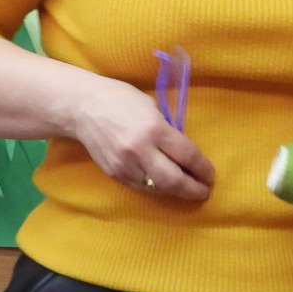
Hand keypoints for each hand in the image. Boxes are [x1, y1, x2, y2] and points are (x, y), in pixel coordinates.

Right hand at [67, 77, 213, 201]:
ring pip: (158, 188)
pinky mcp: (115, 174)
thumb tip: (185, 153)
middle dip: (193, 189)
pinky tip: (164, 186)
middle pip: (174, 180)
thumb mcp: (152, 107)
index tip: (210, 175)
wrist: (82, 107)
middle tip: (203, 191)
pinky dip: (156, 188)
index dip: (203, 169)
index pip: (187, 156)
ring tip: (187, 190)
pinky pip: (141, 187)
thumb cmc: (121, 99)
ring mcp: (126, 165)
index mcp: (155, 128)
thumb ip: (169, 130)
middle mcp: (141, 150)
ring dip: (175, 191)